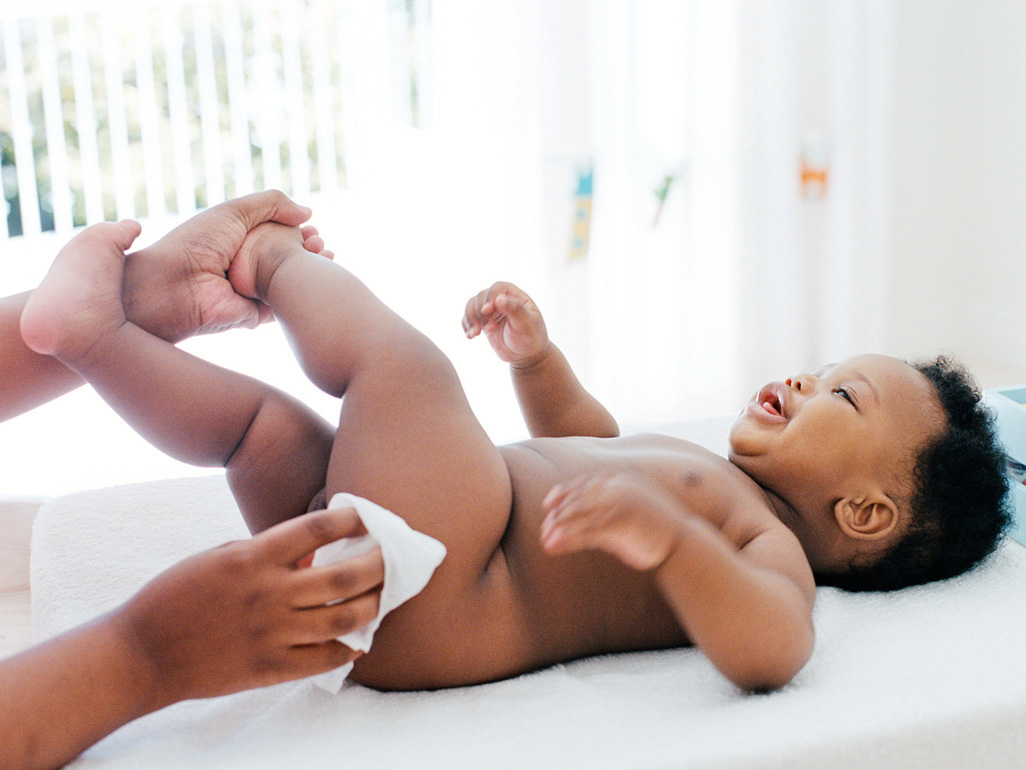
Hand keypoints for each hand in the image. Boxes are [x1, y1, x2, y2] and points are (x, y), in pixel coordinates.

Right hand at [115, 507, 382, 705]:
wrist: (141, 653)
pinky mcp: (269, 668)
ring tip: (383, 597)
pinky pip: (323, 659)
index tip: (369, 516)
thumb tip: (313, 554)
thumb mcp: (219, 556)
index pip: (317, 529)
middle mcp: (268, 594)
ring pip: (342, 618)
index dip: (351, 520)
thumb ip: (267, 553)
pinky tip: (359, 641)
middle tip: (394, 558)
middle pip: (344, 576)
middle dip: (378, 564)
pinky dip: (347, 650)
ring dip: (372, 606)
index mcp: (253, 557)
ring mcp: (271, 633)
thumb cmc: (177, 595)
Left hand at [121, 191, 323, 342]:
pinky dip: (304, 292)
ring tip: (324, 255)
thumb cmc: (196, 244)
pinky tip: (318, 278)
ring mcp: (253, 291)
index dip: (299, 229)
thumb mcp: (235, 211)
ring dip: (313, 267)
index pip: (279, 233)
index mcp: (240, 239)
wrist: (175, 285)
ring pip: (293, 280)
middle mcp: (248, 265)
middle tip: (319, 242)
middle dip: (310, 247)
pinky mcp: (257, 314)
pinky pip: (286, 304)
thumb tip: (308, 212)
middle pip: (290, 255)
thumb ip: (272, 204)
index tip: (312, 228)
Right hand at [462, 281, 550, 367]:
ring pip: (472, 306)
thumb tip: (499, 298)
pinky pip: (469, 318)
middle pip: (481, 297)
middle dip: (480, 312)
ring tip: (475, 334)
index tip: (486, 311)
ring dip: (470, 319)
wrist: (527, 355)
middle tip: (488, 329)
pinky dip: (466, 325)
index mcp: (515, 295)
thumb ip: (514, 309)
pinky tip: (470, 336)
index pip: (497, 288)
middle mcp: (501, 299)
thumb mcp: (526, 324)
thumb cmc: (531, 337)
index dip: (489, 297)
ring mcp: (491, 311)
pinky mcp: (484, 321)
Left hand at [541, 473, 683, 570]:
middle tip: (544, 531)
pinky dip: (568, 539)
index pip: (585, 483)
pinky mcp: (621, 526)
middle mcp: (619, 489)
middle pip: (578, 500)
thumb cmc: (656, 527)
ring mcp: (620, 506)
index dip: (564, 493)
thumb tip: (587, 512)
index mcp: (623, 481)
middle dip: (558, 516)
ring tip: (545, 542)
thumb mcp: (635, 505)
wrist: (684, 542)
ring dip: (559, 529)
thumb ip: (612, 503)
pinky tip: (555, 546)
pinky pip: (587, 531)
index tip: (548, 505)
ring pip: (579, 516)